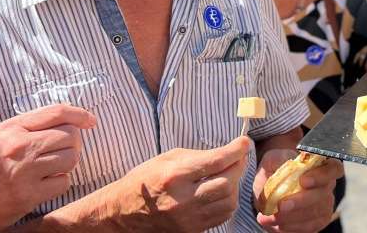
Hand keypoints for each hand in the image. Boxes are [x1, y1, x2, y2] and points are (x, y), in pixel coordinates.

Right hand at [0, 104, 96, 230]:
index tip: (90, 120)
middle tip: (62, 149)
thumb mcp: (1, 135)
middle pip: (69, 135)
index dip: (79, 114)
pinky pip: (63, 182)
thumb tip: (68, 114)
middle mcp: (19, 148)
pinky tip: (46, 181)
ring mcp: (24, 172)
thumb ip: (30, 124)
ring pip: (71, 158)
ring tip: (53, 165)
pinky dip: (60, 181)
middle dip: (73, 142)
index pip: (56, 112)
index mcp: (12, 129)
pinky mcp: (28, 195)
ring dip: (67, 162)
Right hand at [104, 135, 251, 231]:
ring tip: (228, 175)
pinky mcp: (191, 231)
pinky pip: (221, 216)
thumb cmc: (145, 179)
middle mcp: (183, 200)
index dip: (236, 150)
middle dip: (239, 167)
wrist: (122, 212)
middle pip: (228, 183)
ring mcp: (188, 219)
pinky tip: (221, 192)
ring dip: (235, 186)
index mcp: (175, 176)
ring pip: (229, 202)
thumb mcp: (168, 158)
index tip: (244, 142)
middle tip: (239, 158)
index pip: (216, 161)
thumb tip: (228, 153)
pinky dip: (227, 202)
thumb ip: (199, 156)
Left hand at [254, 148, 343, 231]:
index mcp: (320, 166)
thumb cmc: (275, 169)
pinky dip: (290, 228)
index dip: (322, 175)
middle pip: (323, 194)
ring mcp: (324, 205)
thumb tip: (275, 170)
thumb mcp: (272, 159)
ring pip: (315, 214)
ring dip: (291, 218)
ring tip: (269, 217)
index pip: (333, 168)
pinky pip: (308, 228)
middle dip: (302, 201)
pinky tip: (274, 224)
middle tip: (281, 205)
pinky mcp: (316, 222)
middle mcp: (326, 186)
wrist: (271, 188)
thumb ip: (274, 162)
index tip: (303, 181)